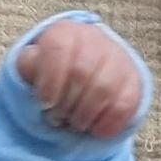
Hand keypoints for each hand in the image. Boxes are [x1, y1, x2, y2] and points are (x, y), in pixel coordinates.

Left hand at [14, 20, 142, 139]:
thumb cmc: (48, 75)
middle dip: (65, 104)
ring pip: (104, 89)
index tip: (45, 103)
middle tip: (57, 118)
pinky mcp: (134, 80)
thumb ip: (27, 66)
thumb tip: (31, 65)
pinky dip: (106, 124)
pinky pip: (124, 105)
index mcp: (64, 32)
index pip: (57, 48)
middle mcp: (94, 38)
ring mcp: (118, 57)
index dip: (50, 81)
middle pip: (81, 73)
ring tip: (74, 123)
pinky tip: (94, 128)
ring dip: (84, 116)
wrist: (80, 77)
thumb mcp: (30, 68)